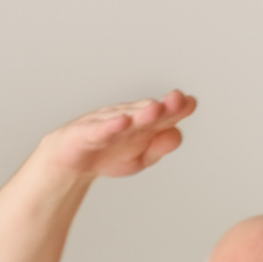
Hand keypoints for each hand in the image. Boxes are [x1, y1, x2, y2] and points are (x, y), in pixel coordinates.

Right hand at [43, 91, 197, 180]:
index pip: (163, 115)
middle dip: (163, 106)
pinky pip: (101, 129)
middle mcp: (126, 118)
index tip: (190, 102)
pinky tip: (123, 122)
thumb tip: (178, 134)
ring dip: (141, 113)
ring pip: (126, 117)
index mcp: (142, 124)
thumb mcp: (141, 157)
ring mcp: (107, 123)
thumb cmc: (109, 154)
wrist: (72, 162)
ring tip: (156, 108)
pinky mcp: (87, 134)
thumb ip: (160, 146)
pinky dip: (111, 125)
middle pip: (147, 111)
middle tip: (179, 98)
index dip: (177, 109)